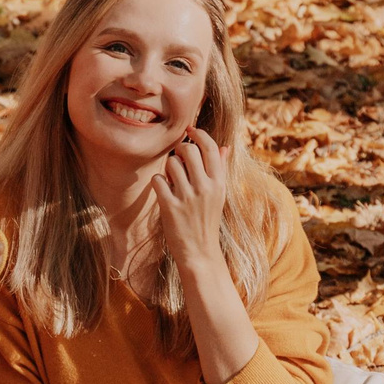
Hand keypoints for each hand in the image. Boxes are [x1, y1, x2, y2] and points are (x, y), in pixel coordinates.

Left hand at [154, 129, 231, 274]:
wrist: (200, 252)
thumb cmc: (207, 220)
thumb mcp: (219, 195)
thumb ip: (220, 169)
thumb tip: (225, 146)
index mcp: (219, 182)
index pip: (210, 147)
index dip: (198, 134)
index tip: (190, 131)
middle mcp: (205, 187)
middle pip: (188, 150)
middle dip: (180, 151)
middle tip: (179, 161)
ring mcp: (188, 197)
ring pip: (171, 163)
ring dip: (168, 168)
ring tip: (172, 180)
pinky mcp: (171, 207)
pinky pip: (158, 179)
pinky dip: (158, 182)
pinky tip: (163, 190)